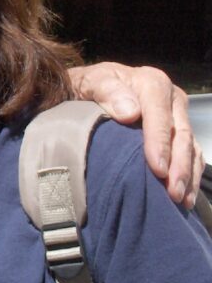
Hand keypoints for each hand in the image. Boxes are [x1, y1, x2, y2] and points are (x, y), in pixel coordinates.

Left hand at [69, 62, 203, 206]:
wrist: (90, 89)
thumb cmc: (89, 87)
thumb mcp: (91, 82)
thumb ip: (107, 91)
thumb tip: (130, 113)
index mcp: (152, 83)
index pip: (159, 114)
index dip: (160, 142)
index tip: (157, 168)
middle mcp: (171, 98)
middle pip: (180, 134)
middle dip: (179, 165)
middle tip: (173, 193)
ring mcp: (178, 116)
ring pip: (190, 147)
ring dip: (187, 175)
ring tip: (180, 200)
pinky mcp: (181, 132)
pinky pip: (193, 155)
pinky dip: (191, 176)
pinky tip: (186, 197)